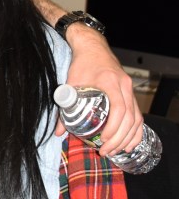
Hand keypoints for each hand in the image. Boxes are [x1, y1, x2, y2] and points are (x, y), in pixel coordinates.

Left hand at [59, 28, 142, 156]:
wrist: (92, 47)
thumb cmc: (82, 63)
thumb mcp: (71, 83)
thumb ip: (64, 107)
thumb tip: (59, 132)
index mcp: (111, 83)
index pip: (119, 109)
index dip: (114, 127)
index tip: (103, 140)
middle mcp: (124, 86)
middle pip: (129, 118)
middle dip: (119, 138)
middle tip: (106, 151)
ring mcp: (130, 89)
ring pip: (136, 118)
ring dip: (128, 137)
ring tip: (115, 151)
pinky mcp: (130, 93)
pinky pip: (138, 114)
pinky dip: (135, 130)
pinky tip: (129, 143)